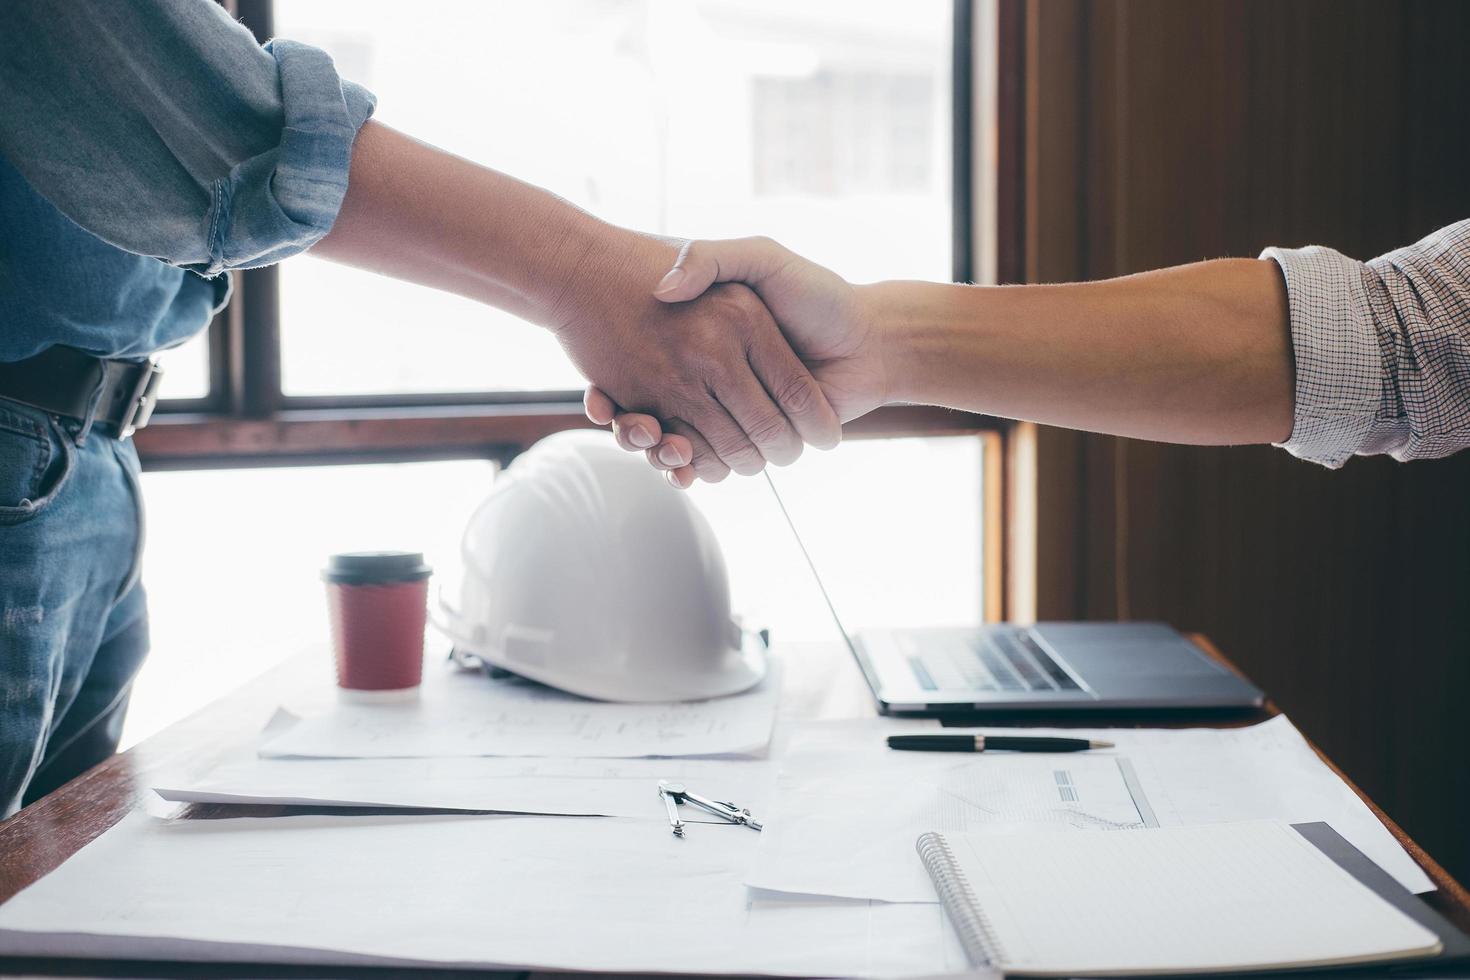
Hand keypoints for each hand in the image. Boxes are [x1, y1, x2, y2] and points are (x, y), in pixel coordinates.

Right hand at [584, 237, 886, 485]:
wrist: (872, 342)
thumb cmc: (819, 296)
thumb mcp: (763, 259)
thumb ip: (715, 260)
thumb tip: (664, 289)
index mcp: (704, 338)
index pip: (648, 366)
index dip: (621, 385)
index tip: (603, 394)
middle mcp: (711, 375)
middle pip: (656, 410)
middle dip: (640, 428)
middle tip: (633, 427)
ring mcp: (727, 408)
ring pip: (675, 440)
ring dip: (658, 451)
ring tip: (653, 443)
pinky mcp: (748, 438)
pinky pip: (706, 460)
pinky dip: (688, 470)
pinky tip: (680, 469)